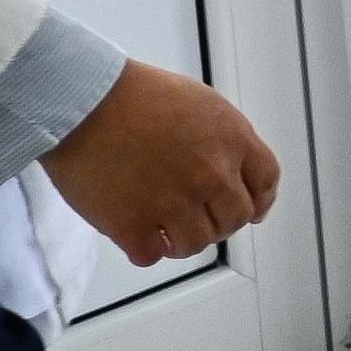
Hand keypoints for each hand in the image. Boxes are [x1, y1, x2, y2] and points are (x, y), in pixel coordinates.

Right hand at [41, 59, 279, 265]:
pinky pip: (151, 256)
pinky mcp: (132, 225)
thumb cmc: (140, 95)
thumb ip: (225, 139)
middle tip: (199, 220)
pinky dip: (147, 251)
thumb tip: (235, 174)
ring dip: (183, 242)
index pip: (265, 182)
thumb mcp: (203, 105)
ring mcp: (173, 203)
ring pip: (196, 243)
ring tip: (167, 232)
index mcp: (232, 140)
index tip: (251, 211)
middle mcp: (211, 175)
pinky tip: (138, 237)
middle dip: (220, 224)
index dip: (259, 201)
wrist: (85, 102)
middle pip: (235, 219)